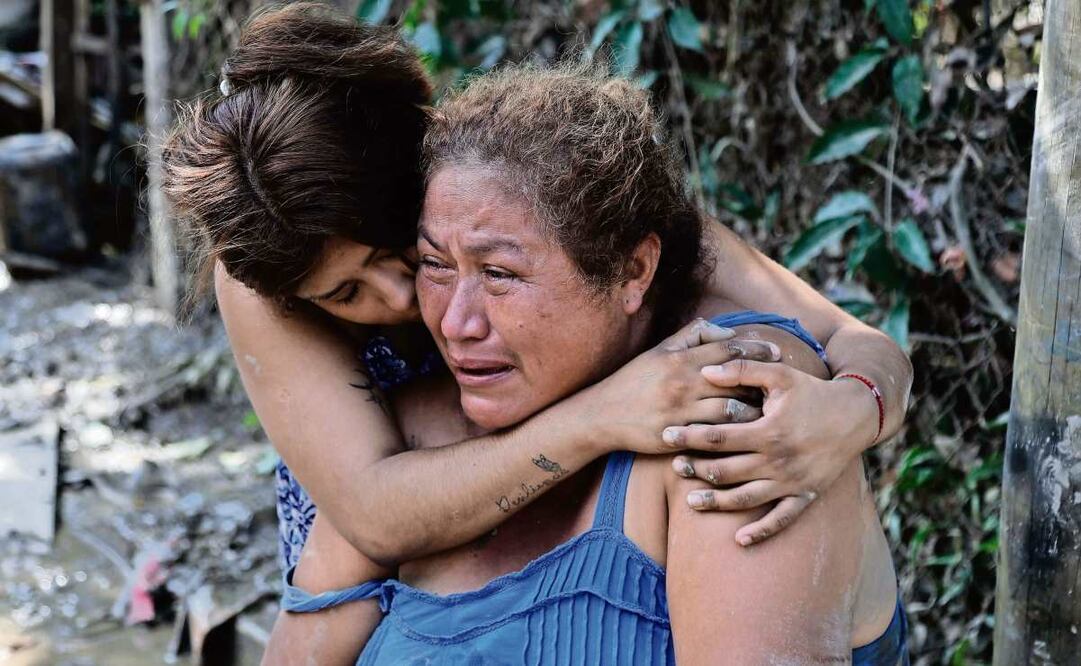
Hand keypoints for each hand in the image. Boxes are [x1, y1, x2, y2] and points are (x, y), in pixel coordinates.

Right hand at [576, 318, 777, 456]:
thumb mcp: (659, 350)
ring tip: (771, 413)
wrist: (603, 415)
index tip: (777, 352)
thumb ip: (693, 335)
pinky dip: (735, 434)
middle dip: (763, 382)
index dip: (756, 349)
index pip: (728, 349)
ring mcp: (681, 410)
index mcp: (680, 358)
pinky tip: (749, 436)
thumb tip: (727, 332)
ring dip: (755, 411)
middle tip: (785, 386)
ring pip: (731, 409)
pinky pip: (715, 435)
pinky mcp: (678, 435)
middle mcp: (683, 382)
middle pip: (736, 379)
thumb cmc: (634, 380)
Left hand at [665, 359, 877, 546]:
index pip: (718, 437)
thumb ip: (742, 370)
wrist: (857, 414)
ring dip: (717, 502)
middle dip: (696, 469)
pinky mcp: (807, 494)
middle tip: (673, 467)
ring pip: (746, 498)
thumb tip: (705, 371)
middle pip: (726, 470)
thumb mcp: (779, 375)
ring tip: (690, 503)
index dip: (689, 436)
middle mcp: (778, 460)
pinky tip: (740, 540)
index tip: (665, 435)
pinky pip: (783, 519)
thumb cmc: (813, 391)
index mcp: (768, 431)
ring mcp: (792, 481)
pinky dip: (762, 531)